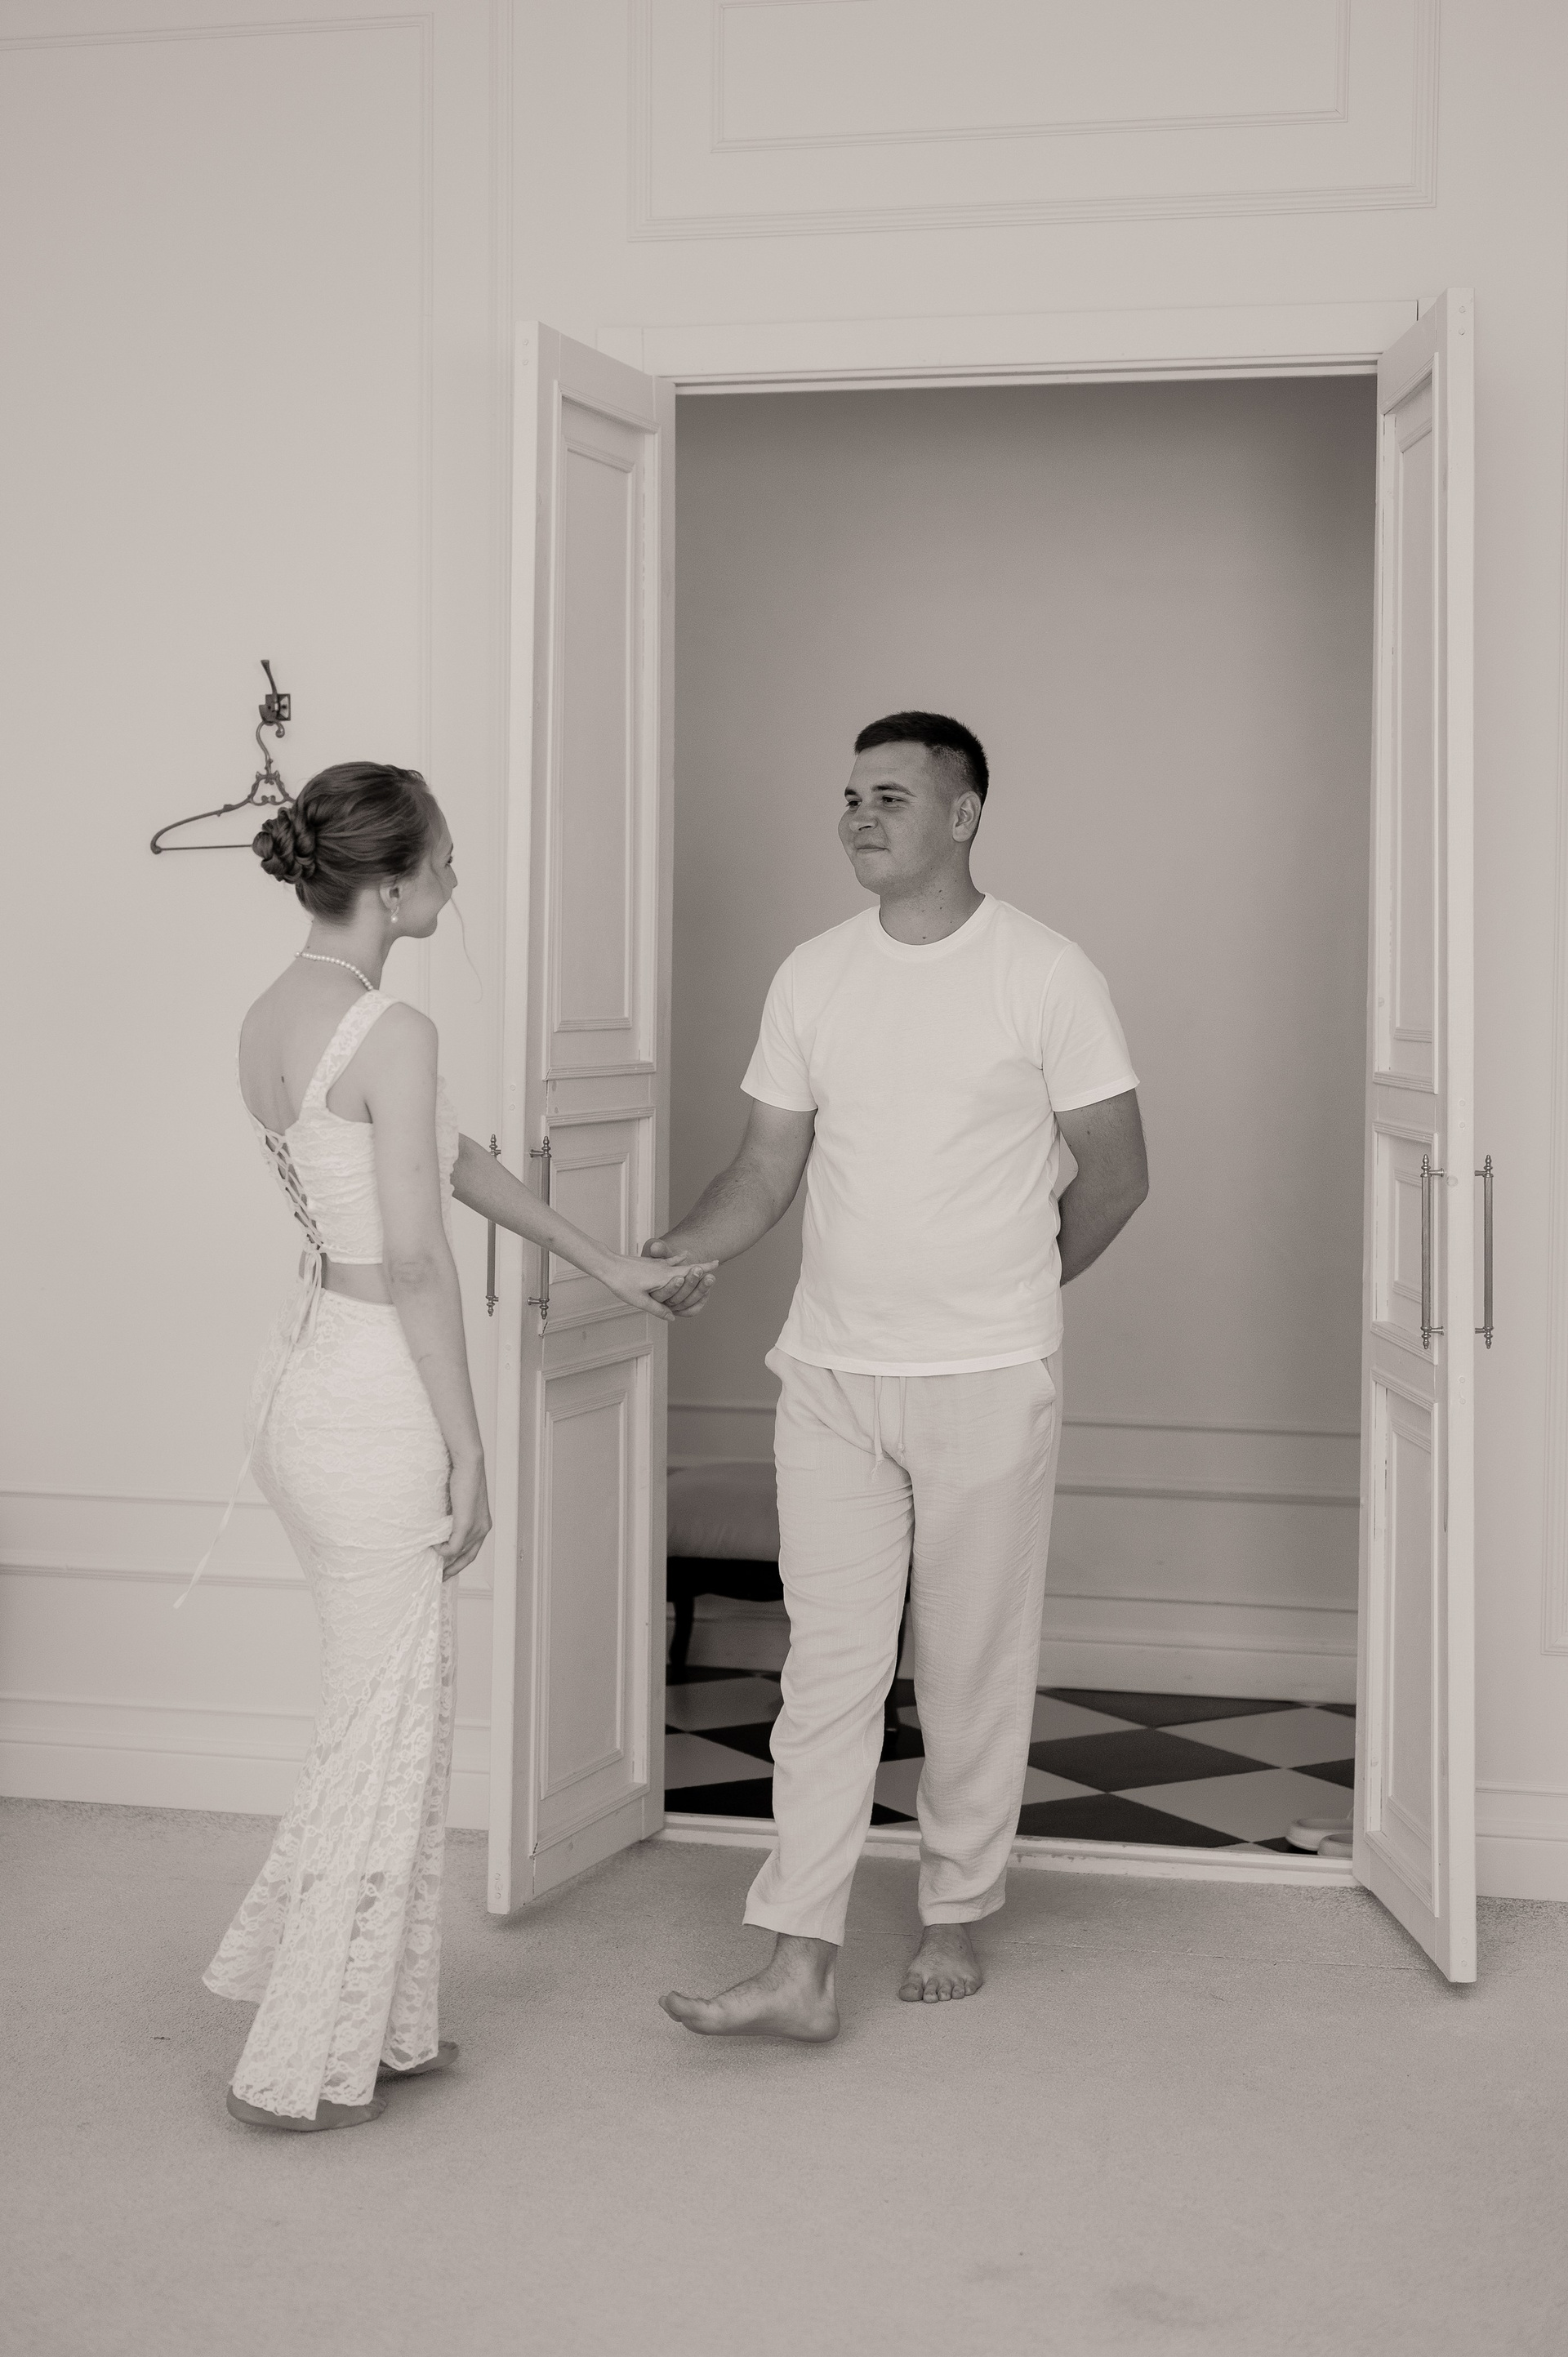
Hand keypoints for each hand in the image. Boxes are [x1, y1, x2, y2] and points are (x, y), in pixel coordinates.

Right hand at [442, 1455, 491, 1579]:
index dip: (460, 1563)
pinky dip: (443, 1550)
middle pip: (468, 1557)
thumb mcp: (459, 1504)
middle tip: (439, 1577)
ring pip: (459, 1553)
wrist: (468, 1464)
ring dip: (444, 1560)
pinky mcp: (466, 1524)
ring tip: (431, 1563)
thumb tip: (440, 1530)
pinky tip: (433, 1547)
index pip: (473, 1551)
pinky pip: (453, 1547)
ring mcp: (475, 1527)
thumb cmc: (462, 1479)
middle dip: (453, 1569)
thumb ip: (453, 1518)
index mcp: (483, 1524)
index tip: (447, 1570)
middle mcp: (483, 1529)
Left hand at [600, 1246, 717, 1320]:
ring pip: (678, 1263)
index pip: (688, 1273)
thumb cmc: (622, 1283)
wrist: (608, 1265)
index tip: (717, 1264)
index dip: (703, 1269)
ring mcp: (656, 1264)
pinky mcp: (649, 1262)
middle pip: (687, 1267)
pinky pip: (668, 1260)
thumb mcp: (639, 1300)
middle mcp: (663, 1268)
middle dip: (701, 1266)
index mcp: (663, 1277)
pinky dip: (677, 1259)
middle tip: (716, 1263)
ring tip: (700, 1263)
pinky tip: (682, 1256)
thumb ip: (657, 1309)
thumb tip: (672, 1318)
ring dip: (690, 1263)